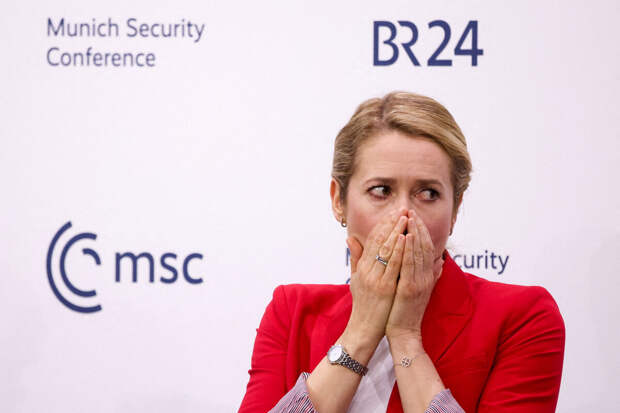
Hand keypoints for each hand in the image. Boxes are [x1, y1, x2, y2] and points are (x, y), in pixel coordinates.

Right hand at [343, 207, 408, 349]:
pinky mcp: (384, 288)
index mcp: (362, 267)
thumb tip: (351, 238)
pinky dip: (399, 250)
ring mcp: (375, 278)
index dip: (383, 225)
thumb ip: (356, 258)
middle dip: (391, 223)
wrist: (364, 329)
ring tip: (405, 217)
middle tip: (402, 209)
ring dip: (397, 231)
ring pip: (386, 249)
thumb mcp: (356, 279)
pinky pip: (393, 265)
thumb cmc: (364, 305)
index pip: (372, 240)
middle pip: (379, 241)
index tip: (393, 212)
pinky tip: (405, 238)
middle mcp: (367, 270)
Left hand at [385, 209, 443, 342]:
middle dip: (418, 227)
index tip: (415, 216)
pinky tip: (404, 237)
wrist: (404, 332)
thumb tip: (439, 260)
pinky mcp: (408, 289)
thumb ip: (431, 274)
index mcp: (427, 276)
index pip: (427, 248)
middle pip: (424, 246)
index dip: (422, 231)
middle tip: (411, 210)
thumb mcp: (421, 289)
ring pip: (417, 253)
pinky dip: (407, 250)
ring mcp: (418, 282)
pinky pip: (409, 265)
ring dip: (414, 233)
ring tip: (409, 218)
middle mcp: (426, 277)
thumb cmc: (407, 311)